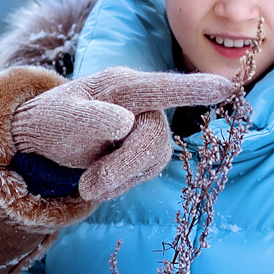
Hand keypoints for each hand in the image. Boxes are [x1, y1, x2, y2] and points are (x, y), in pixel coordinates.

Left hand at [12, 67, 236, 203]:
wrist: (48, 137)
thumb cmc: (53, 120)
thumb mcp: (61, 119)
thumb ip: (90, 118)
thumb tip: (124, 121)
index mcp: (121, 86)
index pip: (161, 87)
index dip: (194, 89)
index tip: (225, 88)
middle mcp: (141, 103)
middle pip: (154, 137)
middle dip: (123, 167)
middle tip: (87, 187)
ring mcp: (146, 125)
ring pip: (154, 158)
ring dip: (120, 177)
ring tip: (87, 183)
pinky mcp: (147, 147)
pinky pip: (148, 170)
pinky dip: (123, 182)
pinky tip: (101, 181)